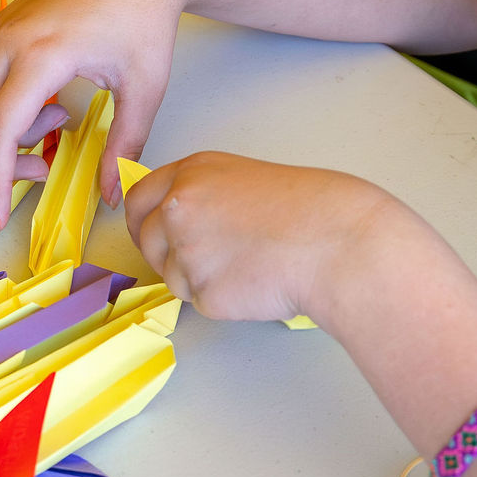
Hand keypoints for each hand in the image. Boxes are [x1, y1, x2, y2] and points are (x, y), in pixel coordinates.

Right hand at [0, 0, 189, 230]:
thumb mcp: (144, 91)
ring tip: (62, 119)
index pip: (0, 130)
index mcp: (43, 54)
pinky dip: (9, 104)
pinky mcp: (6, 23)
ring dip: (8, 127)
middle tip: (41, 169)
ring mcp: (4, 27)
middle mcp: (11, 38)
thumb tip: (111, 196)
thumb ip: (124, 146)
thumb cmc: (146, 21)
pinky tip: (52, 100)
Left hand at [125, 152, 391, 322]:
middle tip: (204, 259)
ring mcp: (188, 252)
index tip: (149, 232)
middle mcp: (179, 208)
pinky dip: (221, 300)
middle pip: (147, 240)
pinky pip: (198, 302)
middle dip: (165, 253)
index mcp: (191, 174)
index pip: (140, 199)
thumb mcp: (243, 179)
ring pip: (171, 276)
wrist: (336, 243)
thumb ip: (203, 195)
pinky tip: (254, 283)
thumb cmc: (308, 209)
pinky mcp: (203, 293)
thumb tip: (176, 219)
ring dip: (198, 278)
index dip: (144, 220)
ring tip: (245, 265)